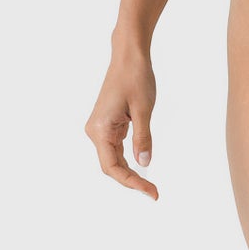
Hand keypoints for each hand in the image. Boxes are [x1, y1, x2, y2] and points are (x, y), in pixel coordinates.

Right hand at [86, 51, 159, 201]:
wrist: (128, 57)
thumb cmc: (136, 78)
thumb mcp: (144, 110)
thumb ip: (143, 139)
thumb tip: (144, 164)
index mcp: (100, 129)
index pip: (113, 167)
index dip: (131, 183)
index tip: (151, 191)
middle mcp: (95, 131)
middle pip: (110, 167)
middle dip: (131, 181)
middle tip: (154, 192)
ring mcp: (99, 128)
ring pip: (112, 159)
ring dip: (129, 173)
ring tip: (149, 184)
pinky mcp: (107, 124)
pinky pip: (115, 148)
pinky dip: (127, 160)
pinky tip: (141, 166)